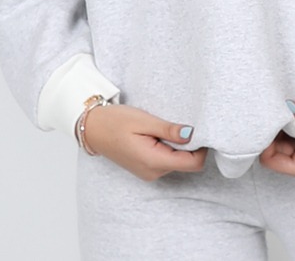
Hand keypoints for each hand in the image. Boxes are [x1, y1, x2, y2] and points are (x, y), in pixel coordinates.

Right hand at [83, 103, 208, 180]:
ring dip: (178, 146)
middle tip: (180, 123)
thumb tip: (192, 134)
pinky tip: (159, 134)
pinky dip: (169, 148)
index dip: (202, 147)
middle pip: (187, 163)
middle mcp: (154, 172)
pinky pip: (167, 161)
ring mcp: (149, 172)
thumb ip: (169, 130)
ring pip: (178, 162)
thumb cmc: (115, 122)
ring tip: (165, 127)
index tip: (200, 129)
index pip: (193, 163)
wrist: (92, 129)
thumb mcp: (144, 120)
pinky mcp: (146, 168)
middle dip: (190, 145)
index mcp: (154, 161)